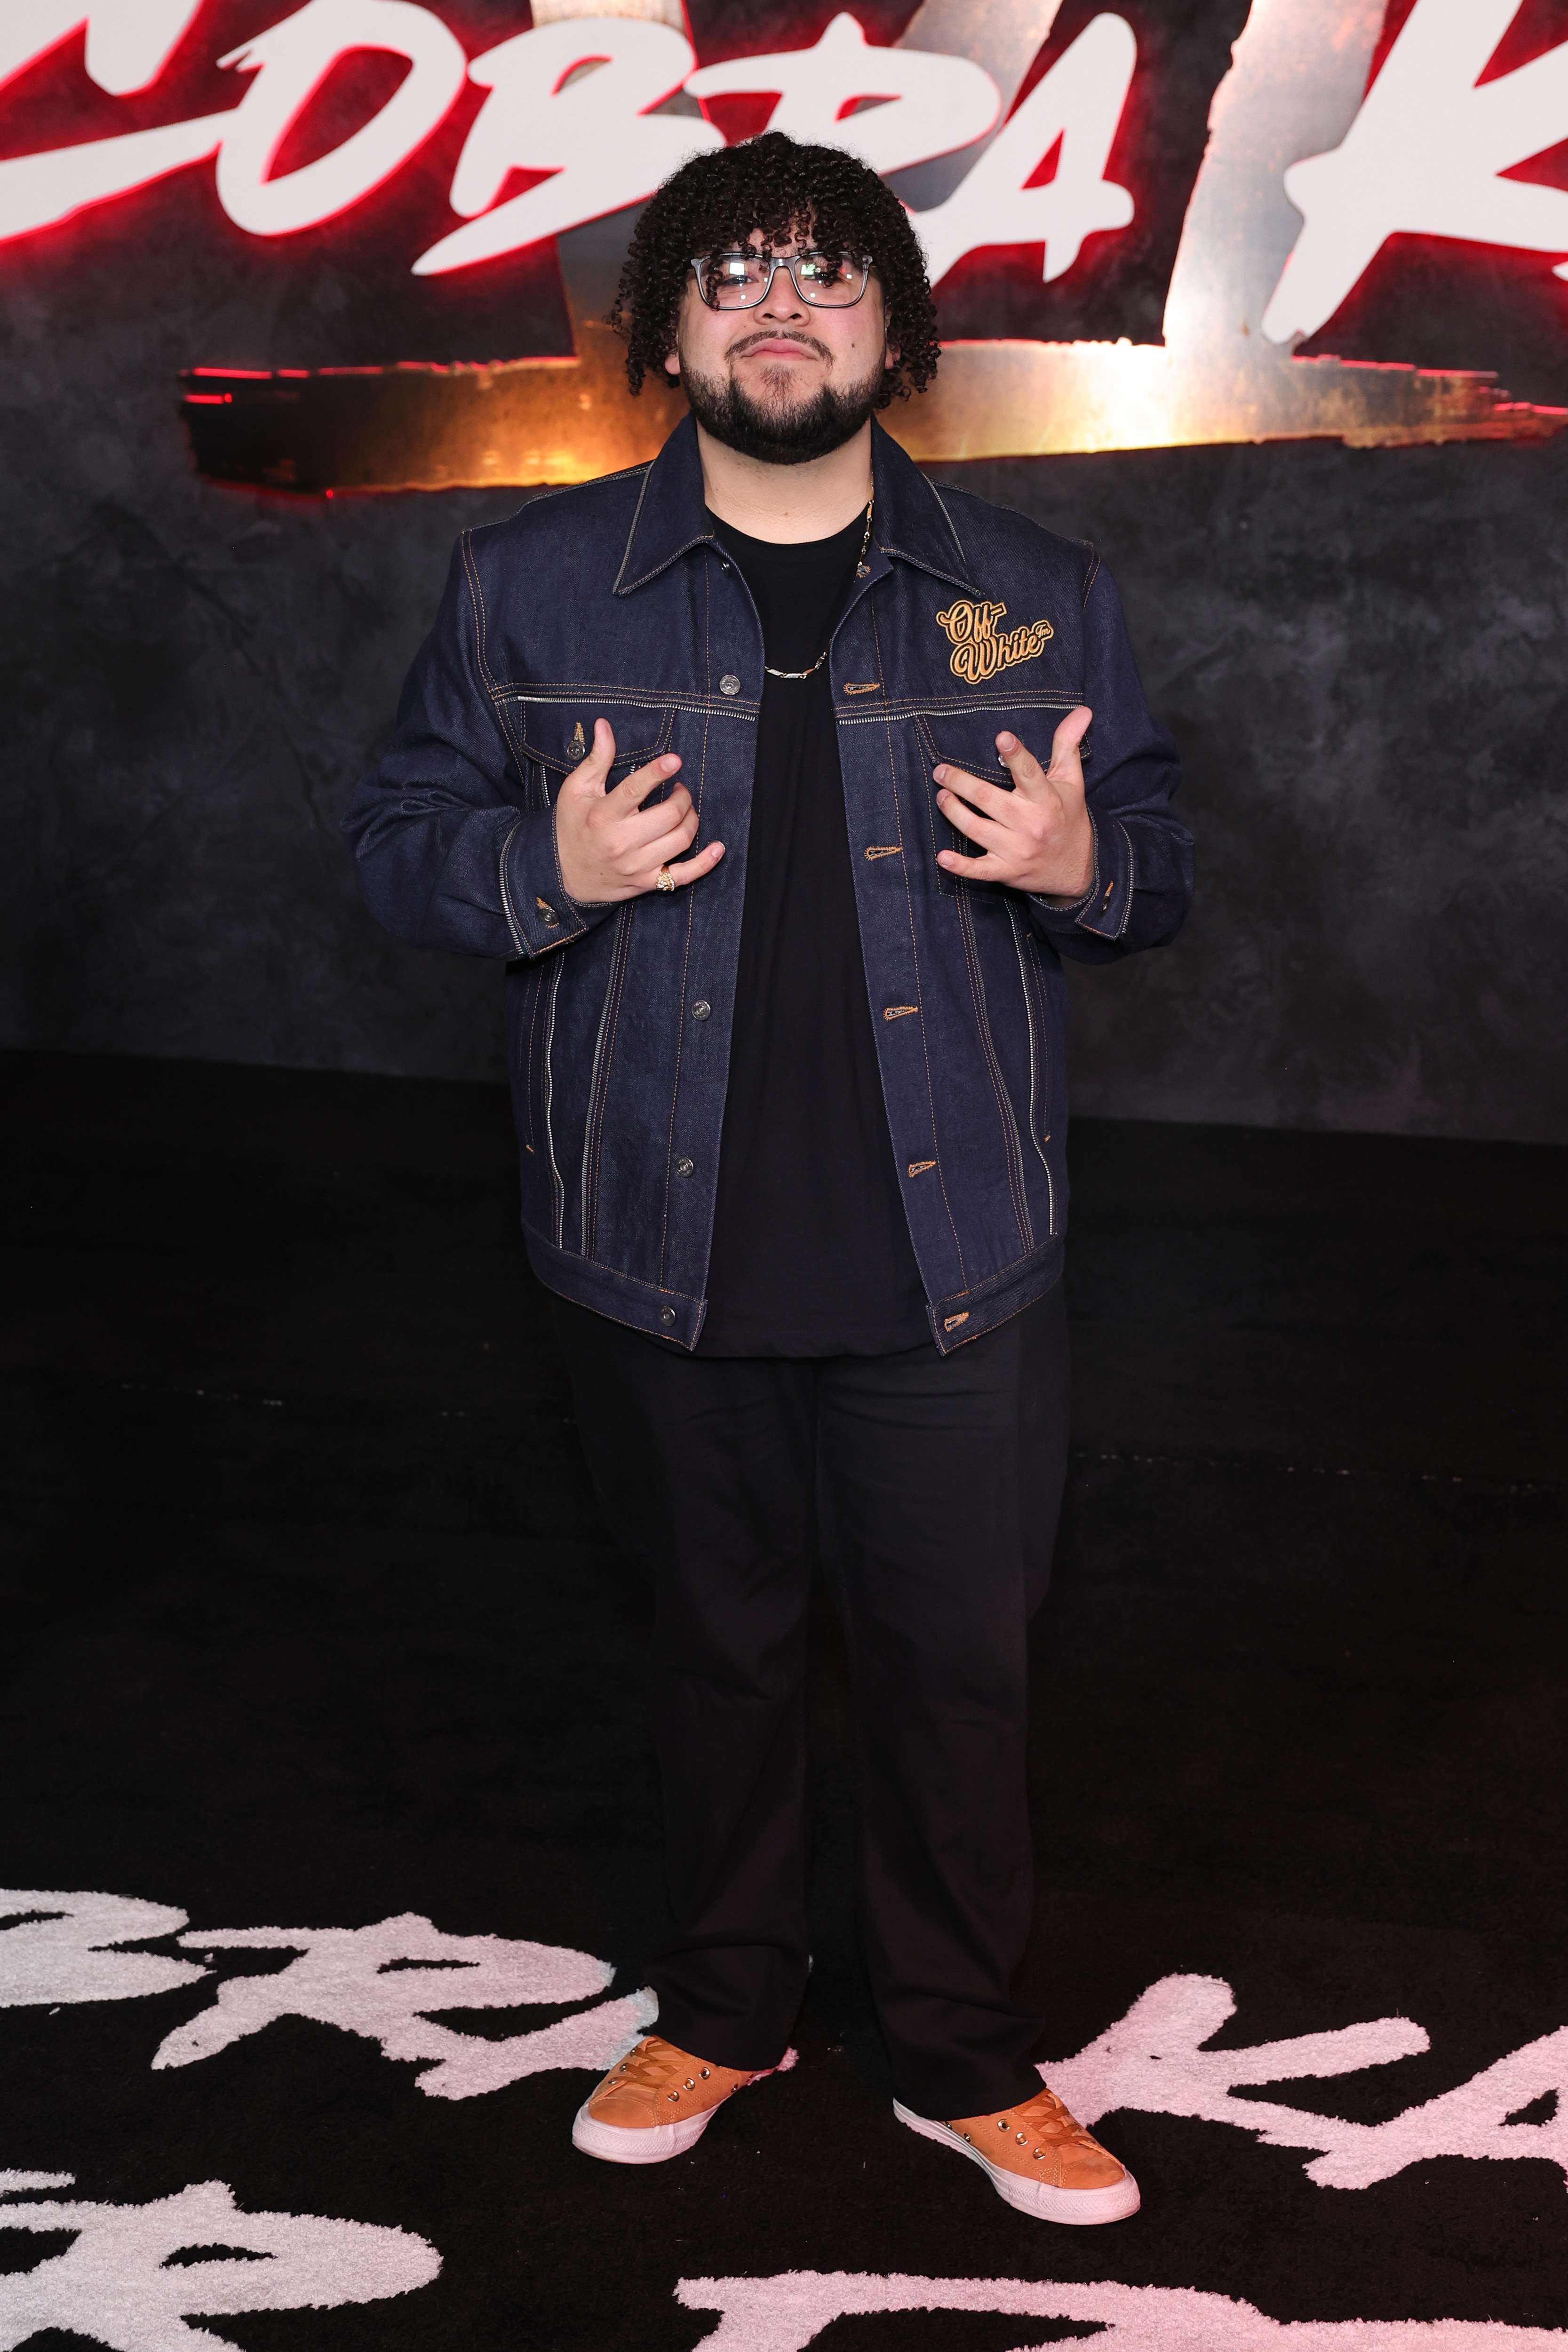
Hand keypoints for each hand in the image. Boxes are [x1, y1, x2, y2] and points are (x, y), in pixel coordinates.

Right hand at [554, 719, 724, 903]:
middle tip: (679, 789)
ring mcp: (637, 865)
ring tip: (684, 809)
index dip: (657, 772)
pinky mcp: (647, 882)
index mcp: (603, 816)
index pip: (635, 790)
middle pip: (669, 815)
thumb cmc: (572, 827)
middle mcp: (622, 842)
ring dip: (691, 818)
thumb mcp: (576, 790)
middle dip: (683, 796)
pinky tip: (718, 848)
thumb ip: (596, 759)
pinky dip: (705, 862)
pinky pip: (684, 875)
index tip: (675, 760)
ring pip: (681, 839)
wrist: (564, 875)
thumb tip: (604, 725)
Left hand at [934, 707, 1094, 897]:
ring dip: (954, 812)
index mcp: (1046, 799)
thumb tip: (1082, 710)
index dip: (1016, 755)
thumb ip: (1067, 744)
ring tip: (942, 796)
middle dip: (962, 783)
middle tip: (941, 771)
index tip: (1001, 737)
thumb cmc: (1068, 818)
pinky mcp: (1006, 870)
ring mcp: (1016, 849)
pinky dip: (960, 866)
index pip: (1030, 773)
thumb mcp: (1072, 780)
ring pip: (977, 829)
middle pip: (990, 800)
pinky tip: (942, 857)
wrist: (1077, 869)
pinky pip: (980, 871)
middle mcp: (1030, 824)